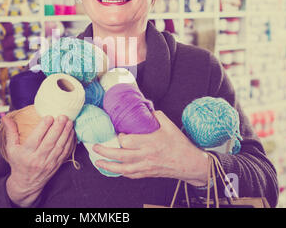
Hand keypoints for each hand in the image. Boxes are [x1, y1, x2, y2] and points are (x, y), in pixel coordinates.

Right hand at [3, 114, 74, 206]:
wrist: (26, 184)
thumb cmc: (18, 163)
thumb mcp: (11, 149)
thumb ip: (10, 132)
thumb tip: (5, 117)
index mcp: (26, 154)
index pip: (35, 139)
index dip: (43, 127)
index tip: (49, 116)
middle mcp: (38, 159)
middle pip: (50, 142)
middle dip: (57, 128)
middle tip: (62, 116)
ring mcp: (49, 163)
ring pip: (59, 147)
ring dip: (65, 133)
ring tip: (69, 122)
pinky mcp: (56, 165)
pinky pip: (65, 152)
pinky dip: (69, 142)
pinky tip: (71, 132)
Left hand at [92, 110, 208, 185]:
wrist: (190, 164)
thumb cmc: (180, 145)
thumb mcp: (170, 126)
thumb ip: (157, 116)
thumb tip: (147, 109)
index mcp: (150, 142)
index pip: (128, 141)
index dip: (120, 138)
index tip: (119, 134)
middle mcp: (146, 156)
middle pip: (121, 156)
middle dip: (105, 152)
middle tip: (95, 148)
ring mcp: (146, 167)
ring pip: (123, 169)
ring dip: (109, 166)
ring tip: (98, 162)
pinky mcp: (148, 173)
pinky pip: (131, 175)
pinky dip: (121, 173)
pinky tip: (114, 170)